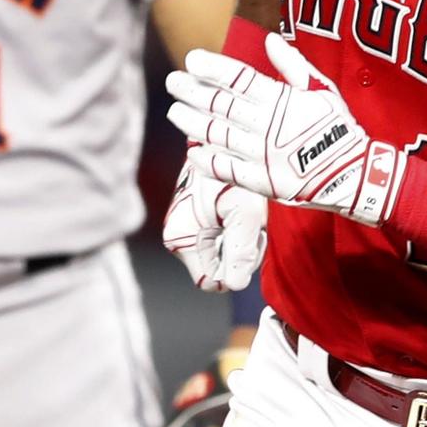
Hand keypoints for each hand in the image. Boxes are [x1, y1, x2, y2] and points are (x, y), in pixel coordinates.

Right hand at [162, 154, 267, 291]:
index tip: (248, 245)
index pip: (211, 280)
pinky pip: (215, 238)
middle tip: (251, 225)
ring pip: (218, 252)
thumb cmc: (233, 174)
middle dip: (238, 252)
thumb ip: (240, 251)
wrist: (220, 142)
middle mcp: (175, 235)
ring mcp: (183, 226)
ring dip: (238, 239)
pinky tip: (238, 210)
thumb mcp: (244, 214)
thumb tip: (234, 284)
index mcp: (180, 238)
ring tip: (246, 213)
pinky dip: (231, 229)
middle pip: (215, 267)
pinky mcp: (191, 218)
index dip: (234, 271)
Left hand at [166, 33, 405, 225]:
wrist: (353, 174)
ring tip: (174, 112)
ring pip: (217, 135)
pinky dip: (207, 159)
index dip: (212, 67)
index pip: (238, 78)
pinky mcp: (261, 182)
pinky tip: (192, 150)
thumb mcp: (323, 89)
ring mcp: (261, 155)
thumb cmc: (338, 128)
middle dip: (192, 91)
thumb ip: (293, 65)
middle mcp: (266, 126)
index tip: (191, 59)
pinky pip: (226, 169)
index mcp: (281, 100)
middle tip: (172, 81)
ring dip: (192, 122)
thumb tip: (270, 40)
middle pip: (220, 104)